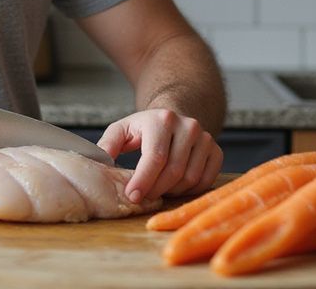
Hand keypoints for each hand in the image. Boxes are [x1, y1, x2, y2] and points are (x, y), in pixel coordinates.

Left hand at [97, 108, 223, 203]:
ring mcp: (205, 138)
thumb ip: (107, 145)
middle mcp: (188, 126)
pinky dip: (189, 191)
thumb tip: (99, 163)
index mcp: (162, 119)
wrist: (172, 119)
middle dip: (155, 190)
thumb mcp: (121, 130)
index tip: (132, 196)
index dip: (143, 180)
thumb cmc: (144, 129)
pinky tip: (175, 187)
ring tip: (157, 189)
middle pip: (174, 171)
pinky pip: (206, 180)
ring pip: (190, 178)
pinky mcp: (216, 151)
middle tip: (143, 197)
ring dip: (171, 191)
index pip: (155, 157)